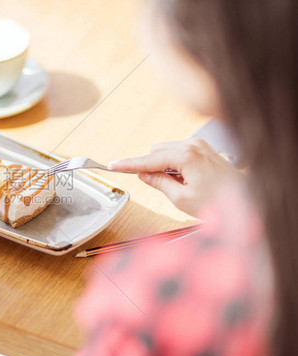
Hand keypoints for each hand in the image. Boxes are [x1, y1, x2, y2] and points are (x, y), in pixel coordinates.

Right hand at [109, 138, 237, 215]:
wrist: (249, 203)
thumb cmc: (219, 203)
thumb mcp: (181, 198)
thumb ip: (159, 183)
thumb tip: (144, 175)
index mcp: (186, 156)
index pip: (149, 159)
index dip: (129, 164)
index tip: (113, 165)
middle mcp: (193, 145)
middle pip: (157, 151)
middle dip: (151, 167)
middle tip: (158, 187)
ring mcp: (201, 145)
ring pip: (168, 151)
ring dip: (165, 167)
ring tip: (180, 187)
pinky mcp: (206, 150)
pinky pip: (181, 153)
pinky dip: (176, 165)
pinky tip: (186, 181)